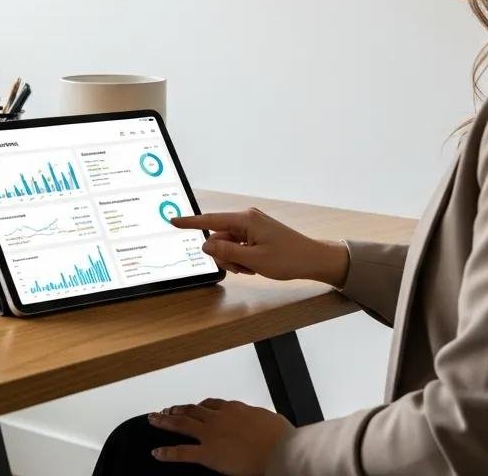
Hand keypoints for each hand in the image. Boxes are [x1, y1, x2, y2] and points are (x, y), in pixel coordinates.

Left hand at [148, 399, 292, 474]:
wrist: (278, 451)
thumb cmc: (279, 438)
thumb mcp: (271, 421)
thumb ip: (259, 420)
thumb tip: (262, 422)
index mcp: (235, 409)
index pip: (212, 404)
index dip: (200, 406)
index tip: (194, 406)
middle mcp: (219, 417)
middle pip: (193, 410)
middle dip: (178, 409)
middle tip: (166, 408)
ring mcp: (211, 434)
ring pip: (183, 424)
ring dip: (166, 421)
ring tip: (155, 419)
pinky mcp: (207, 453)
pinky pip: (183, 452)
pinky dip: (168, 452)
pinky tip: (157, 452)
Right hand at [171, 208, 348, 283]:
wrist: (313, 259)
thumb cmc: (287, 259)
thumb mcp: (254, 260)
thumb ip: (227, 252)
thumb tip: (205, 245)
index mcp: (245, 220)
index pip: (211, 221)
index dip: (191, 223)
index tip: (174, 221)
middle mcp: (247, 218)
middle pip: (220, 237)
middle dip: (225, 255)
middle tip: (243, 269)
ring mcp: (253, 225)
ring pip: (230, 244)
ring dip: (235, 259)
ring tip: (252, 269)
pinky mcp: (258, 232)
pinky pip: (240, 245)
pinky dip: (243, 257)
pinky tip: (256, 266)